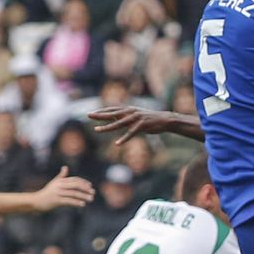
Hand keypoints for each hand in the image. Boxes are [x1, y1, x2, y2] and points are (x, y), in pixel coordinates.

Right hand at [34, 166, 95, 210]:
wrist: (36, 201)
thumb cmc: (47, 192)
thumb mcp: (54, 183)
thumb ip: (61, 176)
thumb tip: (65, 167)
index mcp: (60, 181)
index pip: (74, 180)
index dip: (83, 182)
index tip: (90, 186)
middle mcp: (59, 185)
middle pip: (75, 185)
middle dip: (85, 189)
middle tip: (93, 193)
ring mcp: (58, 193)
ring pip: (73, 193)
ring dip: (83, 196)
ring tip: (91, 199)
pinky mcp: (56, 200)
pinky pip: (68, 201)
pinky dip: (76, 202)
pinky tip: (83, 204)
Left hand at [88, 105, 202, 144]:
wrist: (165, 120)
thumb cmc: (150, 119)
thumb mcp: (136, 117)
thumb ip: (125, 117)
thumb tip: (115, 118)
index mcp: (129, 109)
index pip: (112, 109)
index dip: (101, 111)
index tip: (91, 113)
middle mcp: (131, 112)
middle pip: (112, 114)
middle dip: (100, 115)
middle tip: (88, 115)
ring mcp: (136, 118)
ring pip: (119, 123)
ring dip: (107, 127)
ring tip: (97, 130)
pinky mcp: (142, 125)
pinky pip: (131, 133)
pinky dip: (124, 138)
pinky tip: (118, 144)